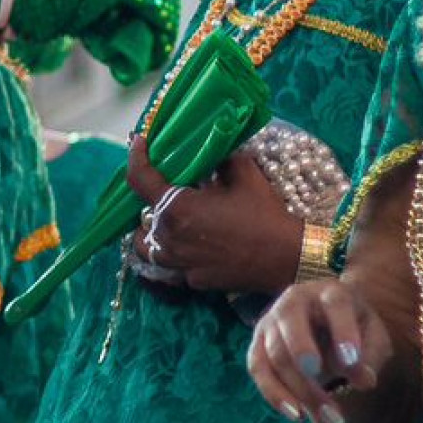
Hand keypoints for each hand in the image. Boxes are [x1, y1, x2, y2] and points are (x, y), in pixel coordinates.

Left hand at [124, 140, 302, 297]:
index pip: (140, 179)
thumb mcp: (244, 174)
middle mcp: (169, 237)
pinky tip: (188, 244)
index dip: (136, 157)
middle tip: (165, 187)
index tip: (139, 143)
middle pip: (142, 215)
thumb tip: (212, 152)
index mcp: (176, 208)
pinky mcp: (191, 280)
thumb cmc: (264, 215)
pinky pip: (170, 264)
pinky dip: (173, 252)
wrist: (286, 258)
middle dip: (150, 199)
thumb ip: (221, 158)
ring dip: (151, 231)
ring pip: (147, 247)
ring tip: (167, 220)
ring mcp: (178, 263)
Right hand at [248, 278, 392, 422]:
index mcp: (331, 292)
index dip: (342, 330)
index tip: (351, 359)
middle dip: (302, 348)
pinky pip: (258, 369)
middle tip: (317, 372)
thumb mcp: (373, 337)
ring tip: (333, 418)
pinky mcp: (258, 345)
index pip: (336, 305)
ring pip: (276, 353)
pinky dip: (274, 394)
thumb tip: (363, 381)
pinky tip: (297, 416)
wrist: (327, 325)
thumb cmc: (355, 329)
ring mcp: (271, 321)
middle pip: (291, 321)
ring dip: (302, 388)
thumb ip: (371, 355)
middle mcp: (295, 299)